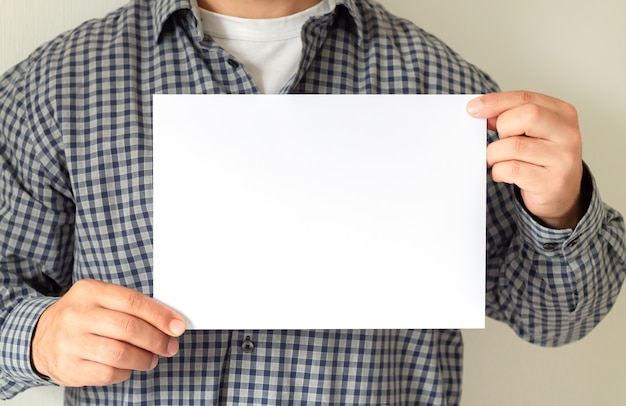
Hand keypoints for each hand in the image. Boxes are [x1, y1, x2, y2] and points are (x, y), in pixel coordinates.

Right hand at [31, 279, 185, 386]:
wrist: (40, 338)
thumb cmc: (82, 318)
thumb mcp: (100, 300)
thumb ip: (131, 307)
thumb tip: (170, 322)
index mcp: (89, 291)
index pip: (133, 302)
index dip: (160, 315)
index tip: (177, 326)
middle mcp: (77, 314)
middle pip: (129, 328)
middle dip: (157, 340)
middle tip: (169, 346)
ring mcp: (70, 342)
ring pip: (120, 353)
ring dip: (144, 358)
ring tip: (151, 359)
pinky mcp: (69, 367)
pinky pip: (108, 373)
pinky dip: (126, 372)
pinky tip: (128, 367)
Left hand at [467, 91, 583, 228]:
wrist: (561, 195)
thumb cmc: (540, 159)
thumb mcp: (531, 132)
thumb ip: (511, 117)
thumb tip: (480, 110)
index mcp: (563, 114)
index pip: (526, 98)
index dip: (496, 102)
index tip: (472, 108)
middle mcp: (568, 134)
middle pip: (528, 115)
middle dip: (503, 127)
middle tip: (499, 141)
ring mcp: (563, 159)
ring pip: (515, 146)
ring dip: (494, 154)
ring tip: (496, 160)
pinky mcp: (551, 182)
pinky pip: (512, 170)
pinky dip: (498, 171)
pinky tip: (501, 174)